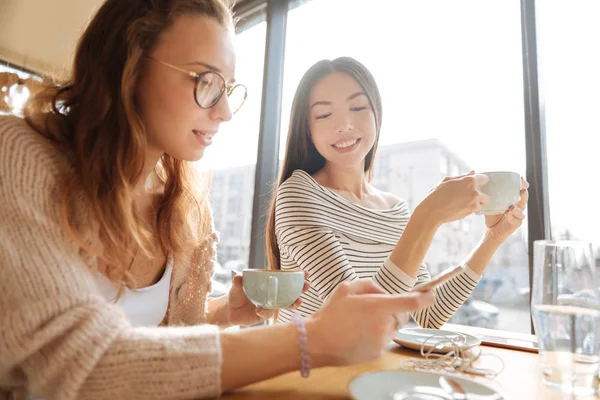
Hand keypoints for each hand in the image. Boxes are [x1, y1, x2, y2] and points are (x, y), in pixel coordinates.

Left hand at [226, 271, 309, 325]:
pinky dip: (265, 311)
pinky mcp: (265, 314)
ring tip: (298, 301)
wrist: (229, 310)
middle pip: (290, 291)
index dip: (297, 276)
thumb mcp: (236, 285)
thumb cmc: (235, 294)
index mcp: (269, 283)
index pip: (285, 278)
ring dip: (293, 303)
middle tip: (307, 286)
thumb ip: (238, 281)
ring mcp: (270, 304)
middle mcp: (272, 294)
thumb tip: (238, 277)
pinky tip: (259, 309)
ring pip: (285, 304)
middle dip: (301, 288)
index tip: (306, 273)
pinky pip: (268, 313)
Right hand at [305, 280, 433, 366]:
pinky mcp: (378, 353)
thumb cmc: (330, 315)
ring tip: (361, 323)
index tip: (430, 295)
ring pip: (393, 328)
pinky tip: (359, 334)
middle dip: (393, 310)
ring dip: (384, 323)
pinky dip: (377, 335)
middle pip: (402, 315)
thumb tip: (382, 291)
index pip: (411, 302)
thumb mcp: (345, 289)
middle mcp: (383, 325)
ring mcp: (382, 341)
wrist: (318, 342)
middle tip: (373, 309)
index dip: (425, 298)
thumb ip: (368, 285)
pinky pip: (385, 340)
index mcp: (377, 306)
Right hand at [419, 171, 489, 225]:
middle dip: (479, 194)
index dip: (479, 181)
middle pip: (486, 192)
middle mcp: (475, 191)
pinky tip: (460, 207)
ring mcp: (474, 203)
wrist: (431, 211)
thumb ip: (463, 176)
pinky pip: (476, 209)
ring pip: (482, 202)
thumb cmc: (436, 194)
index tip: (474, 184)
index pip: (484, 178)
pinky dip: (471, 208)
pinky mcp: (471, 212)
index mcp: (469, 180)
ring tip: (462, 202)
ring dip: (476, 202)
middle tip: (467, 195)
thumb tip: (473, 172)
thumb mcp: (447, 180)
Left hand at [485, 176, 528, 242]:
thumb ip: (484, 190)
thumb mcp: (489, 201)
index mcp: (513, 199)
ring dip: (518, 207)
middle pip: (524, 198)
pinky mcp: (516, 223)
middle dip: (524, 194)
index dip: (522, 184)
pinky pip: (517, 219)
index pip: (520, 189)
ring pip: (522, 209)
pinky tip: (508, 215)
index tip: (520, 179)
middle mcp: (518, 205)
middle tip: (522, 190)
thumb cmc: (492, 214)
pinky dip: (513, 217)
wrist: (491, 230)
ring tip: (512, 206)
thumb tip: (474, 172)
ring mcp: (518, 214)